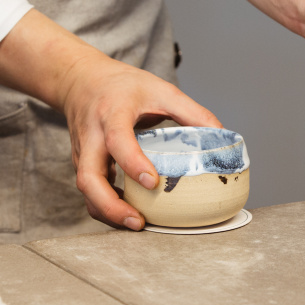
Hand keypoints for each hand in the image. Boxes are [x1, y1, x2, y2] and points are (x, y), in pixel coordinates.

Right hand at [0, 10, 220, 229]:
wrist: (81, 80)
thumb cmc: (123, 85)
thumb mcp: (160, 89)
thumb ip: (191, 111)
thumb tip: (222, 136)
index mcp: (112, 113)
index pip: (117, 139)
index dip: (132, 162)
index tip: (153, 182)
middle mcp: (92, 136)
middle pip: (88, 178)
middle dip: (110, 205)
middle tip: (139, 221)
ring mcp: (83, 153)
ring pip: (85, 190)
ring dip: (107, 212)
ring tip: (137, 224)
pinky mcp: (83, 164)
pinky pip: (89, 191)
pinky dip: (105, 207)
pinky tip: (128, 214)